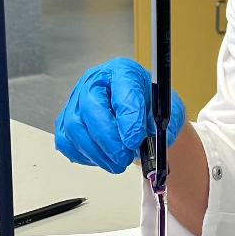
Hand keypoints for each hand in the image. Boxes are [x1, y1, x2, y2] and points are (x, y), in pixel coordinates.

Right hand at [54, 58, 184, 173]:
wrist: (140, 112)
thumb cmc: (150, 106)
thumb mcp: (168, 110)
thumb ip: (165, 123)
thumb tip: (157, 139)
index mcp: (124, 71)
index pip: (122, 90)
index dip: (128, 118)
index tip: (135, 140)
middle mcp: (95, 82)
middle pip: (91, 107)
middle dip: (108, 139)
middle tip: (124, 158)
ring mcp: (77, 100)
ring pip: (75, 127)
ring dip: (97, 152)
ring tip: (118, 164)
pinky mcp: (66, 120)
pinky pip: (66, 141)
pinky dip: (84, 155)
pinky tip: (103, 158)